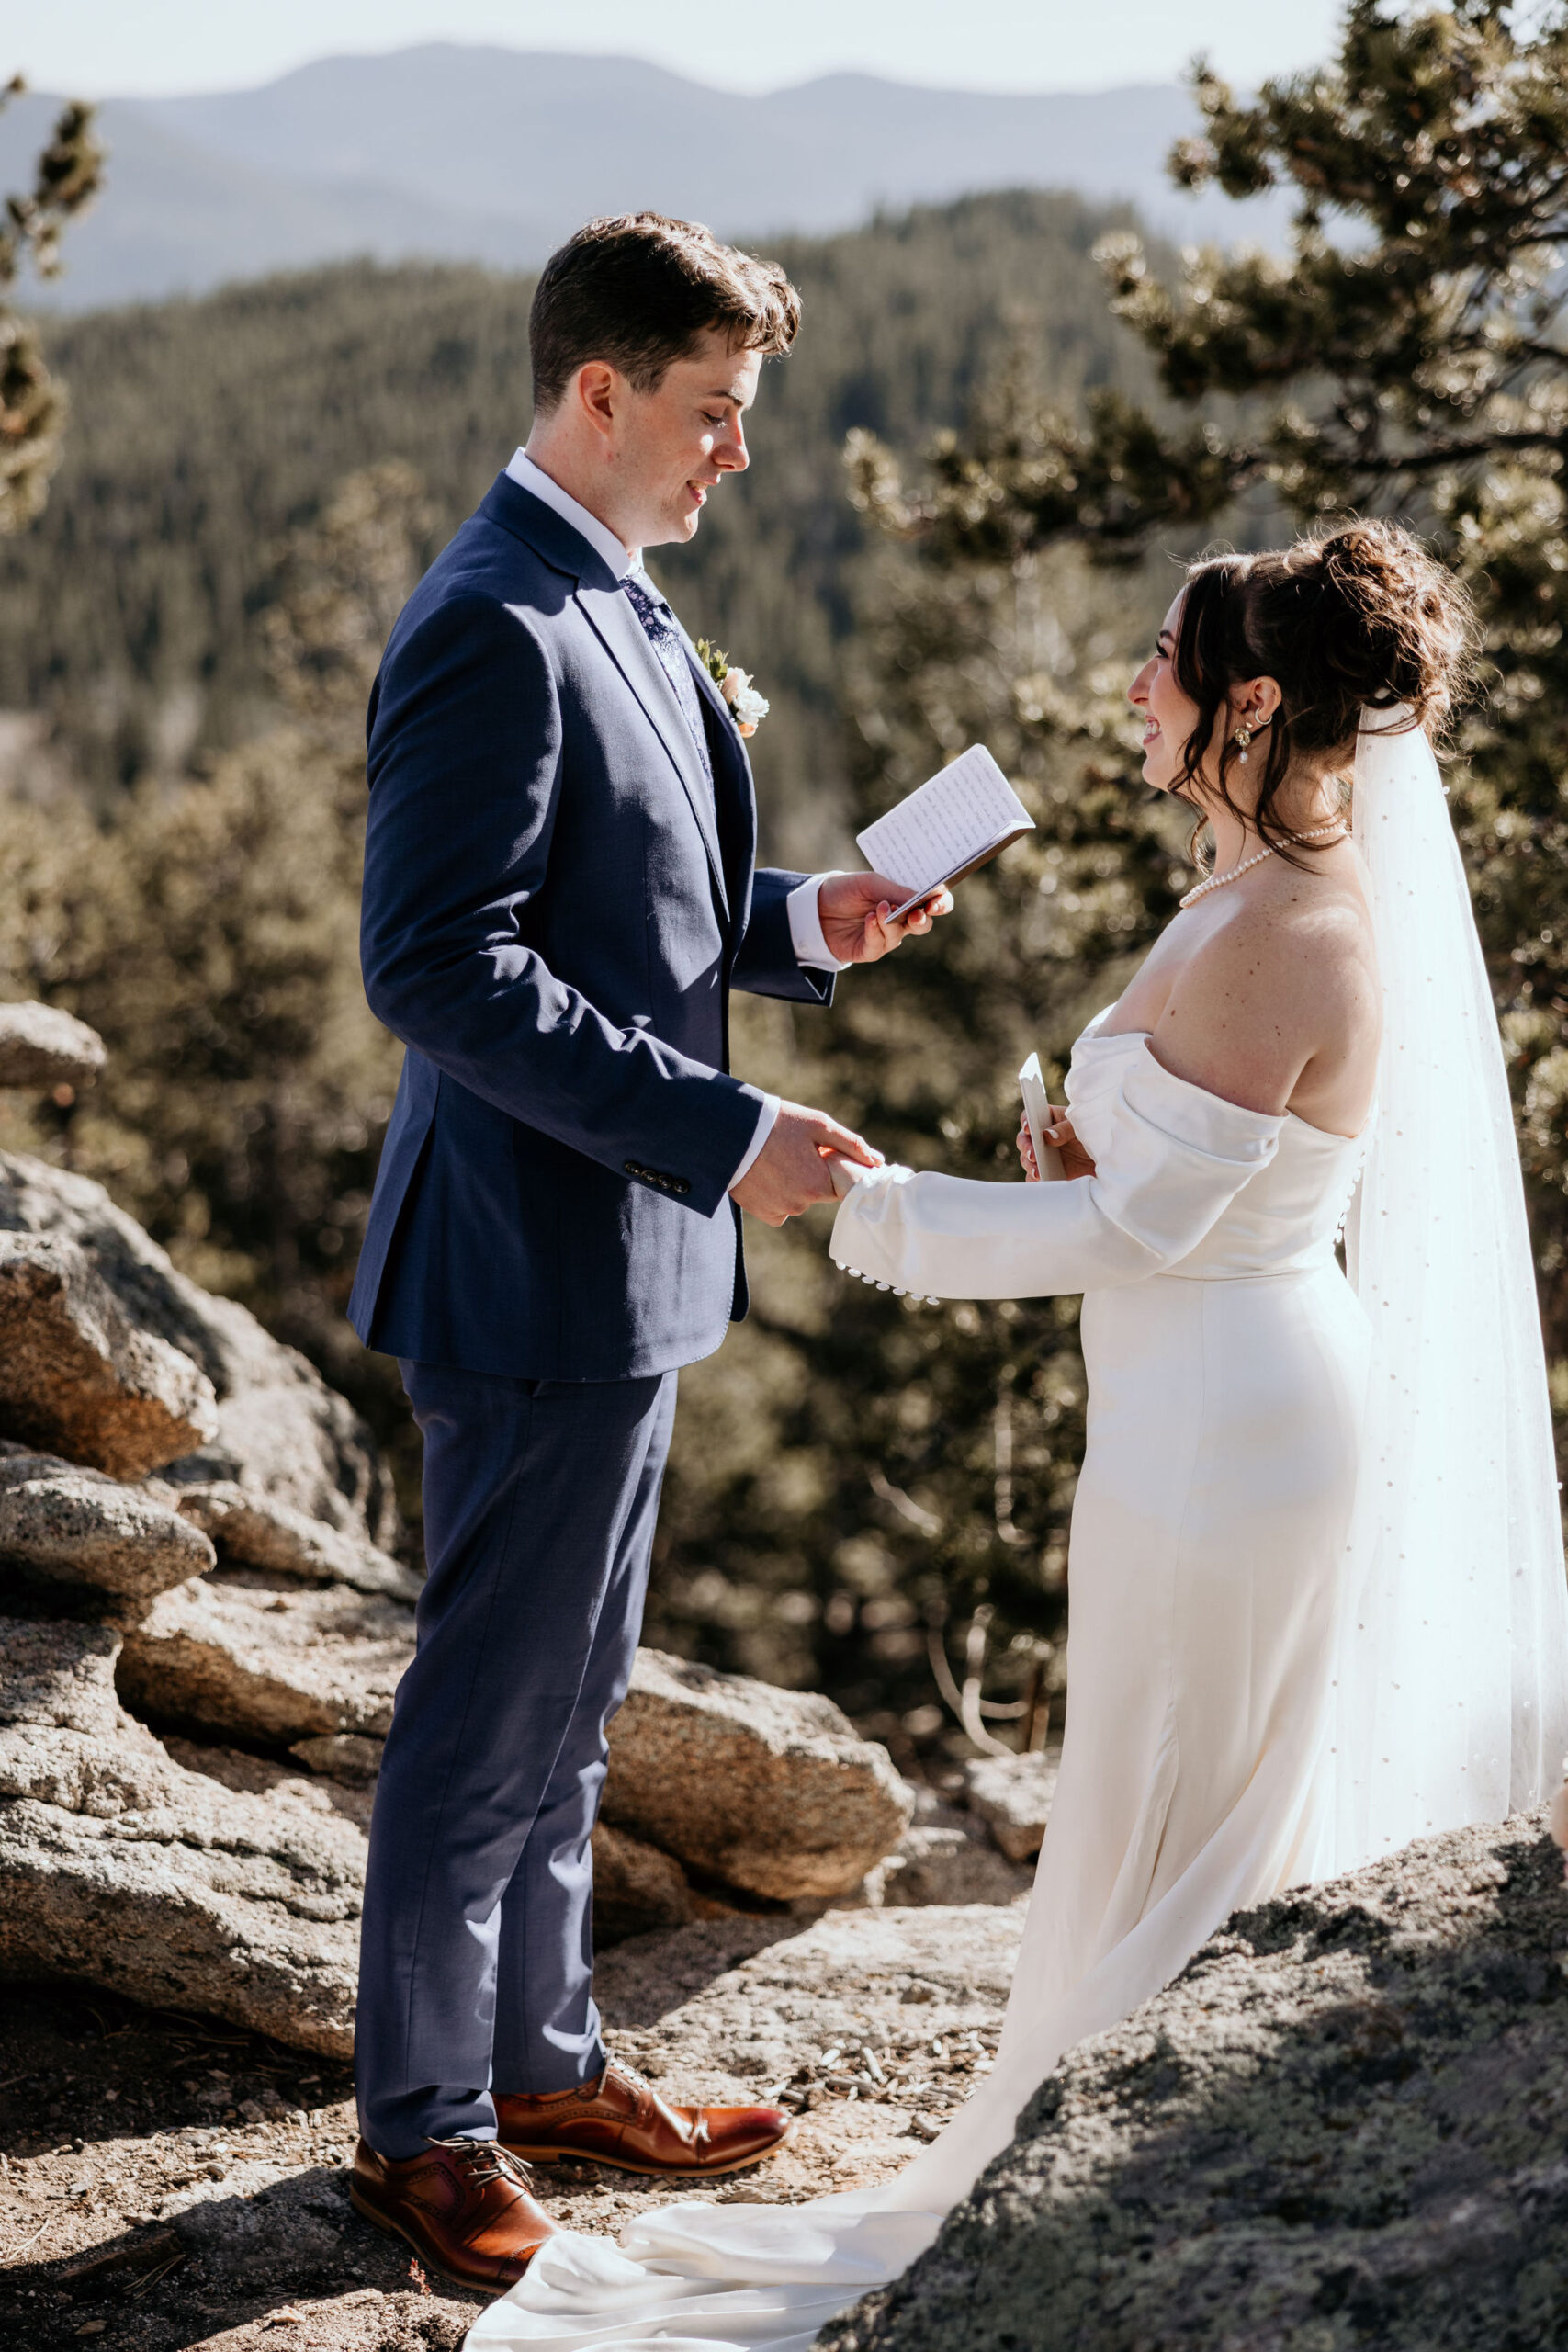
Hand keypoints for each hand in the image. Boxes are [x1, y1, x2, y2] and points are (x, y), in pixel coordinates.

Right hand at [731, 1100, 881, 1225]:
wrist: (731, 1132)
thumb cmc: (778, 1123)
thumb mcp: (818, 1125)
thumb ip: (851, 1144)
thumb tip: (877, 1161)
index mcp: (819, 1185)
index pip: (840, 1184)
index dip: (833, 1167)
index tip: (821, 1154)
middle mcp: (801, 1204)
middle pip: (819, 1192)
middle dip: (813, 1174)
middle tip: (795, 1151)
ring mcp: (780, 1210)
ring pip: (799, 1200)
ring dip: (794, 1184)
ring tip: (777, 1159)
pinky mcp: (761, 1212)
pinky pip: (780, 1210)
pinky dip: (777, 1196)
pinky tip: (767, 1175)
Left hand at [817, 872, 953, 964]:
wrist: (815, 905)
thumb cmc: (847, 889)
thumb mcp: (871, 883)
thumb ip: (896, 891)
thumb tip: (921, 900)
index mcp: (906, 898)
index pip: (933, 903)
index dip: (941, 903)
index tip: (936, 901)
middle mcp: (901, 920)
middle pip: (923, 925)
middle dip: (923, 920)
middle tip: (918, 912)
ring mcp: (886, 937)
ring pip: (899, 935)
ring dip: (891, 922)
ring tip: (879, 908)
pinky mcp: (869, 950)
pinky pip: (879, 945)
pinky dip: (875, 931)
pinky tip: (869, 919)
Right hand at [1017, 1110, 1095, 1182]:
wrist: (1109, 1161)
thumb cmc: (1097, 1136)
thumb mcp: (1083, 1127)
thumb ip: (1064, 1129)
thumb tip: (1046, 1135)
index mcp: (1050, 1119)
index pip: (1030, 1116)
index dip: (1026, 1120)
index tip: (1029, 1128)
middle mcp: (1042, 1137)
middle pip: (1024, 1139)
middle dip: (1026, 1147)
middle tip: (1033, 1154)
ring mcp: (1044, 1155)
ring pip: (1027, 1159)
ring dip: (1029, 1165)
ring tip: (1038, 1172)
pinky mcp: (1047, 1172)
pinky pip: (1034, 1177)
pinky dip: (1035, 1179)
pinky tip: (1041, 1179)